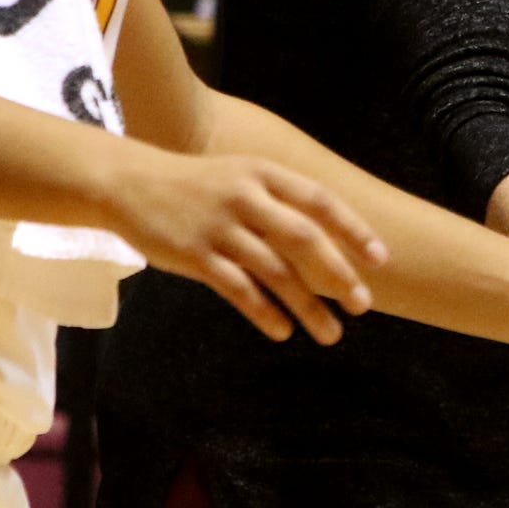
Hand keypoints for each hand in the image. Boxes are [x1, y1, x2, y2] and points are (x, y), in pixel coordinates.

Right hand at [106, 150, 387, 345]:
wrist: (128, 183)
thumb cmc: (197, 185)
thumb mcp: (242, 176)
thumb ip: (279, 202)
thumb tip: (328, 240)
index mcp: (263, 173)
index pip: (320, 200)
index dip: (353, 230)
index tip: (380, 259)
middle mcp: (245, 196)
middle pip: (302, 239)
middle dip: (338, 274)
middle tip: (364, 305)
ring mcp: (218, 226)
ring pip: (274, 271)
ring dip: (307, 306)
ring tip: (331, 334)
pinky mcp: (194, 254)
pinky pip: (237, 288)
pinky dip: (263, 312)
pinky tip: (283, 331)